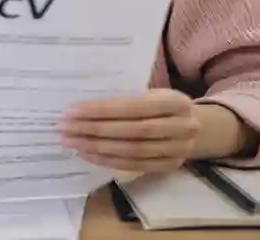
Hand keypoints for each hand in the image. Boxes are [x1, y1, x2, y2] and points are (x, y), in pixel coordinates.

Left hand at [60, 89, 198, 172]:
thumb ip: (123, 99)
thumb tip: (80, 107)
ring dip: (97, 147)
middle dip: (95, 129)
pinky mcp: (170, 166)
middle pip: (132, 131)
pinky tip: (87, 154)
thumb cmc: (160, 105)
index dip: (101, 110)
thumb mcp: (150, 94)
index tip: (72, 111)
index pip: (133, 107)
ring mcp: (179, 150)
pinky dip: (108, 160)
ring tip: (71, 142)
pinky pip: (134, 165)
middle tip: (65, 128)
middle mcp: (183, 127)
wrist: (194, 126)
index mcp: (176, 101)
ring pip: (132, 151)